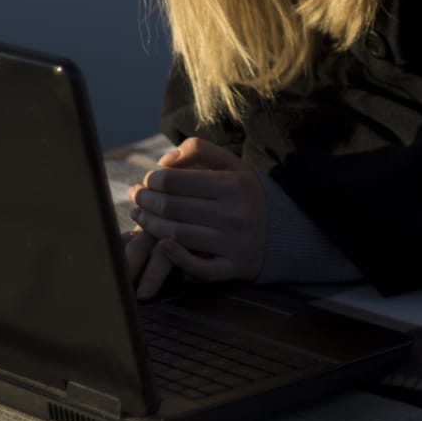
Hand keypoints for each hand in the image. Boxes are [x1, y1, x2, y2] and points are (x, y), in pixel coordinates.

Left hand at [124, 137, 266, 298]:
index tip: (147, 180)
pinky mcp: (234, 268)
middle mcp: (234, 214)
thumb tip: (165, 160)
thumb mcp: (234, 165)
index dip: (153, 180)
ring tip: (140, 216)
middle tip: (136, 197)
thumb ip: (200, 151)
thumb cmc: (248, 194)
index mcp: (234, 185)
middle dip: (145, 201)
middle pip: (172, 207)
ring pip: (177, 235)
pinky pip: (198, 269)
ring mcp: (233, 244)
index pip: (176, 181)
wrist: (285, 231)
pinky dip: (175, 258)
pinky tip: (161, 245)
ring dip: (150, 225)